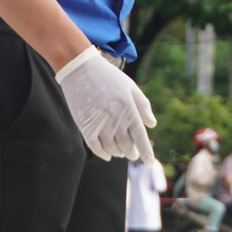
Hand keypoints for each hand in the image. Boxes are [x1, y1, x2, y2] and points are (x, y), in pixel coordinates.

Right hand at [54, 47, 156, 161]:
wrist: (80, 69)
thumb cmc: (109, 77)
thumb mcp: (130, 87)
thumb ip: (143, 105)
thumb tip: (152, 124)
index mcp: (127, 106)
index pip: (139, 135)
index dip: (146, 151)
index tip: (149, 163)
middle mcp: (114, 116)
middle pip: (126, 144)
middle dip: (131, 153)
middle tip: (133, 154)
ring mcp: (98, 122)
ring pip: (111, 147)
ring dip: (118, 153)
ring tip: (122, 152)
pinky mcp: (84, 125)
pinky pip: (95, 146)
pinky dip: (103, 153)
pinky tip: (108, 155)